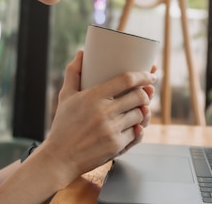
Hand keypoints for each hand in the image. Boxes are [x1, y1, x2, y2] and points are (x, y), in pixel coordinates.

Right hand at [39, 51, 156, 184]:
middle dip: (146, 94)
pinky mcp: (116, 146)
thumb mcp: (66, 97)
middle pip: (139, 97)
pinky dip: (138, 129)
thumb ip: (74, 73)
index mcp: (93, 96)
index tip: (151, 74)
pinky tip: (135, 126)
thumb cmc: (63, 125)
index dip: (143, 75)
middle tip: (146, 93)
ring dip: (143, 111)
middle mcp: (105, 112)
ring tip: (139, 109)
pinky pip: (137, 134)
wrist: (59, 158)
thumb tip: (81, 53)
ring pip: (140, 115)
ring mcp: (112, 130)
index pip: (127, 80)